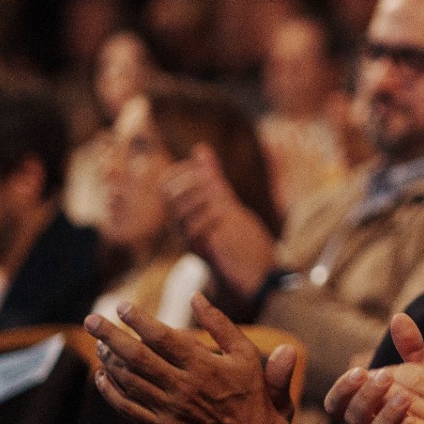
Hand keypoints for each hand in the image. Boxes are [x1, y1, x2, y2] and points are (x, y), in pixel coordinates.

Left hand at [86, 294, 290, 423]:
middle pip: (137, 357)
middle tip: (91, 320)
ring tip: (98, 344)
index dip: (139, 320)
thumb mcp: (246, 355)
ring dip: (109, 360)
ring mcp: (169, 408)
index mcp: (203, 366)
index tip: (122, 307)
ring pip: (129, 381)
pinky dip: (111, 393)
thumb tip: (197, 297)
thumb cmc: (251, 397)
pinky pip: (129, 409)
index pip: (163, 337)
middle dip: (110, 336)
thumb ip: (221, 325)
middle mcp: (182, 386)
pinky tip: (102, 378)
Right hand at [163, 144, 277, 300]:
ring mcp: (191, 241)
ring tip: (220, 200)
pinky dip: (209, 219)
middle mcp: (182, 226)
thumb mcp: (225, 201)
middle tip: (212, 184)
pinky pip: (196, 234)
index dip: (181, 171)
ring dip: (200, 200)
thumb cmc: (239, 237)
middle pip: (170, 197)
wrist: (257, 273)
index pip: (166, 185)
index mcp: (186, 211)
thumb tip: (200, 149)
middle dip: (191, 184)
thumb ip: (213, 177)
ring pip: (180, 214)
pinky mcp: (204, 254)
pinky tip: (224, 215)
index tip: (202, 169)